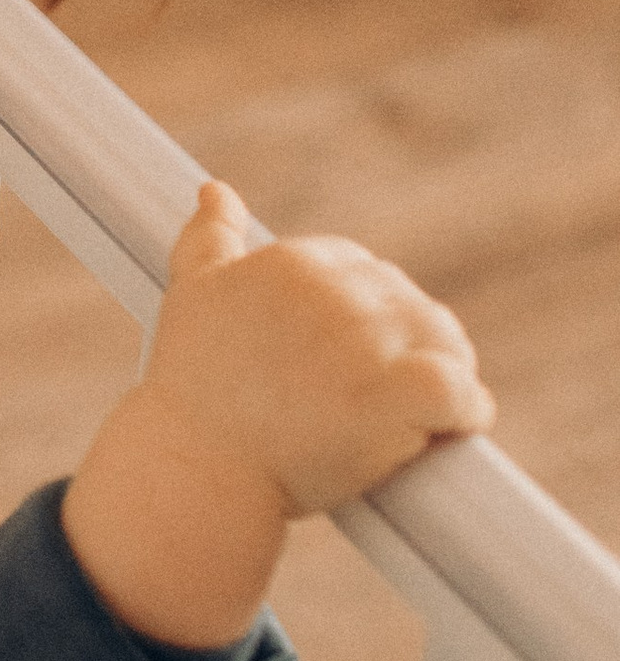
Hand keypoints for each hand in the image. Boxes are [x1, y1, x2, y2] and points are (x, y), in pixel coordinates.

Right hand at [61, 186, 495, 646]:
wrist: (195, 471)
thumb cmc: (192, 392)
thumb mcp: (191, 296)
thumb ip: (208, 239)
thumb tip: (214, 189)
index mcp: (293, 261)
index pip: (364, 271)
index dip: (366, 319)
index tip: (348, 365)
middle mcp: (335, 290)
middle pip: (409, 304)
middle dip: (405, 346)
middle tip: (380, 400)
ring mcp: (369, 340)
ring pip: (445, 341)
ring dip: (445, 375)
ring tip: (420, 417)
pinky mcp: (399, 395)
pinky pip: (462, 391)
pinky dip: (468, 410)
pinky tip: (453, 428)